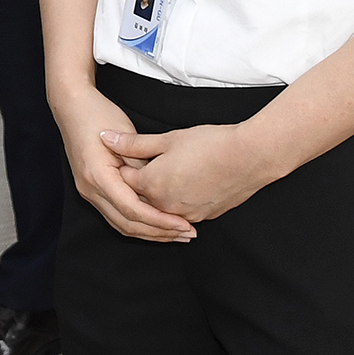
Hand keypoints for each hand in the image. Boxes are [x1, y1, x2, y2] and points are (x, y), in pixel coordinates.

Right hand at [51, 85, 194, 241]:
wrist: (72, 107)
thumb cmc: (98, 114)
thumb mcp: (127, 135)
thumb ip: (141, 165)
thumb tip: (160, 190)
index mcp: (98, 176)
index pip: (132, 210)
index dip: (160, 221)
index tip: (183, 224)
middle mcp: (90, 189)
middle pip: (127, 224)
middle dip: (159, 233)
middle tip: (187, 233)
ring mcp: (88, 192)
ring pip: (121, 225)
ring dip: (150, 232)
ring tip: (177, 232)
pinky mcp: (92, 190)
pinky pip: (117, 216)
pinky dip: (138, 223)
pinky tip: (157, 223)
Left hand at [100, 120, 278, 222]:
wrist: (249, 157)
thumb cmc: (209, 143)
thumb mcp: (167, 139)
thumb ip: (133, 143)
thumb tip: (104, 137)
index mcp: (152, 185)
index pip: (124, 180)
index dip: (122, 166)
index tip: (123, 155)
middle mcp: (165, 206)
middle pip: (139, 199)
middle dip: (135, 184)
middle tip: (139, 165)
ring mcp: (185, 214)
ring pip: (160, 209)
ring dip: (155, 197)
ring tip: (162, 177)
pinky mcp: (203, 217)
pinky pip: (180, 214)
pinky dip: (174, 204)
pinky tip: (181, 187)